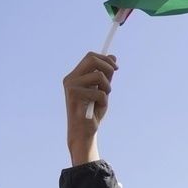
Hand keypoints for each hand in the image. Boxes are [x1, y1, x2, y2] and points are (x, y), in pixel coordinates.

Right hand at [64, 51, 116, 165]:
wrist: (83, 130)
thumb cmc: (92, 111)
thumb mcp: (102, 90)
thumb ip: (106, 75)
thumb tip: (113, 57)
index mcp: (75, 76)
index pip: (90, 57)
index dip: (105, 59)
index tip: (116, 67)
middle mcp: (70, 78)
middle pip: (92, 59)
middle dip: (108, 67)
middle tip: (115, 76)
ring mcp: (71, 86)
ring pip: (99, 76)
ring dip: (107, 88)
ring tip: (103, 99)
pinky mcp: (74, 96)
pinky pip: (100, 93)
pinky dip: (104, 101)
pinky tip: (96, 108)